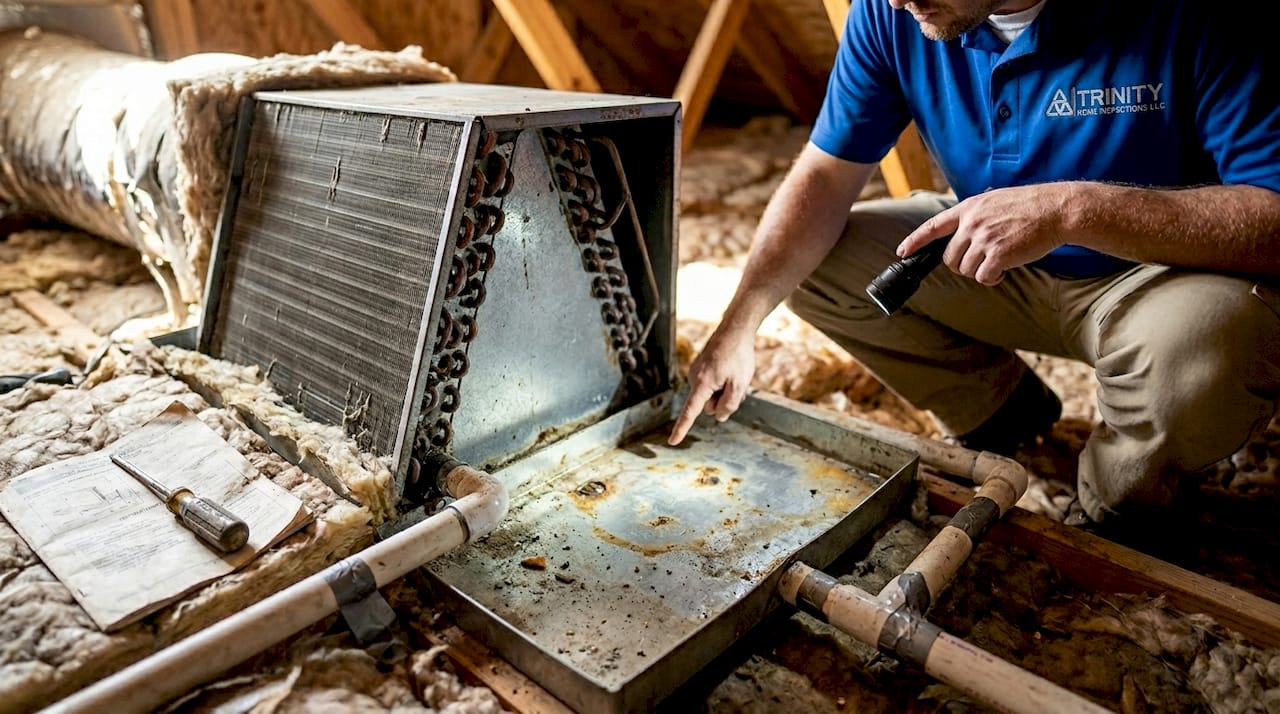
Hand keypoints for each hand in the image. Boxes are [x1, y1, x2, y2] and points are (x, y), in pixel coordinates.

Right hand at [667, 327, 755, 444]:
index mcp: (702, 383)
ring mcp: (695, 373)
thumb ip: (730, 404)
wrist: (734, 329)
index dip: (682, 428)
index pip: (690, 411)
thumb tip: (719, 416)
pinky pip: (710, 387)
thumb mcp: (740, 383)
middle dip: (722, 401)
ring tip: (733, 374)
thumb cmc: (739, 355)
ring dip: (723, 391)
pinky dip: (721, 384)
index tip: (672, 442)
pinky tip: (729, 370)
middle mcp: (694, 378)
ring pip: (710, 397)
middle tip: (736, 384)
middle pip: (708, 406)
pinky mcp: (699, 370)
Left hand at [896, 184, 1074, 285]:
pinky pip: (983, 277)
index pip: (933, 226)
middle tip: (981, 263)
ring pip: (966, 269)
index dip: (915, 240)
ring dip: (980, 272)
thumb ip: (976, 215)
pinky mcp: (997, 253)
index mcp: (969, 208)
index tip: (902, 252)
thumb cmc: (1031, 207)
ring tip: (999, 262)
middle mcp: (971, 223)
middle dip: (962, 266)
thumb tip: (964, 235)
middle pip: (949, 258)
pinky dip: (992, 279)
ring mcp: (983, 238)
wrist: (1056, 209)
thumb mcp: (996, 201)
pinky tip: (1004, 271)